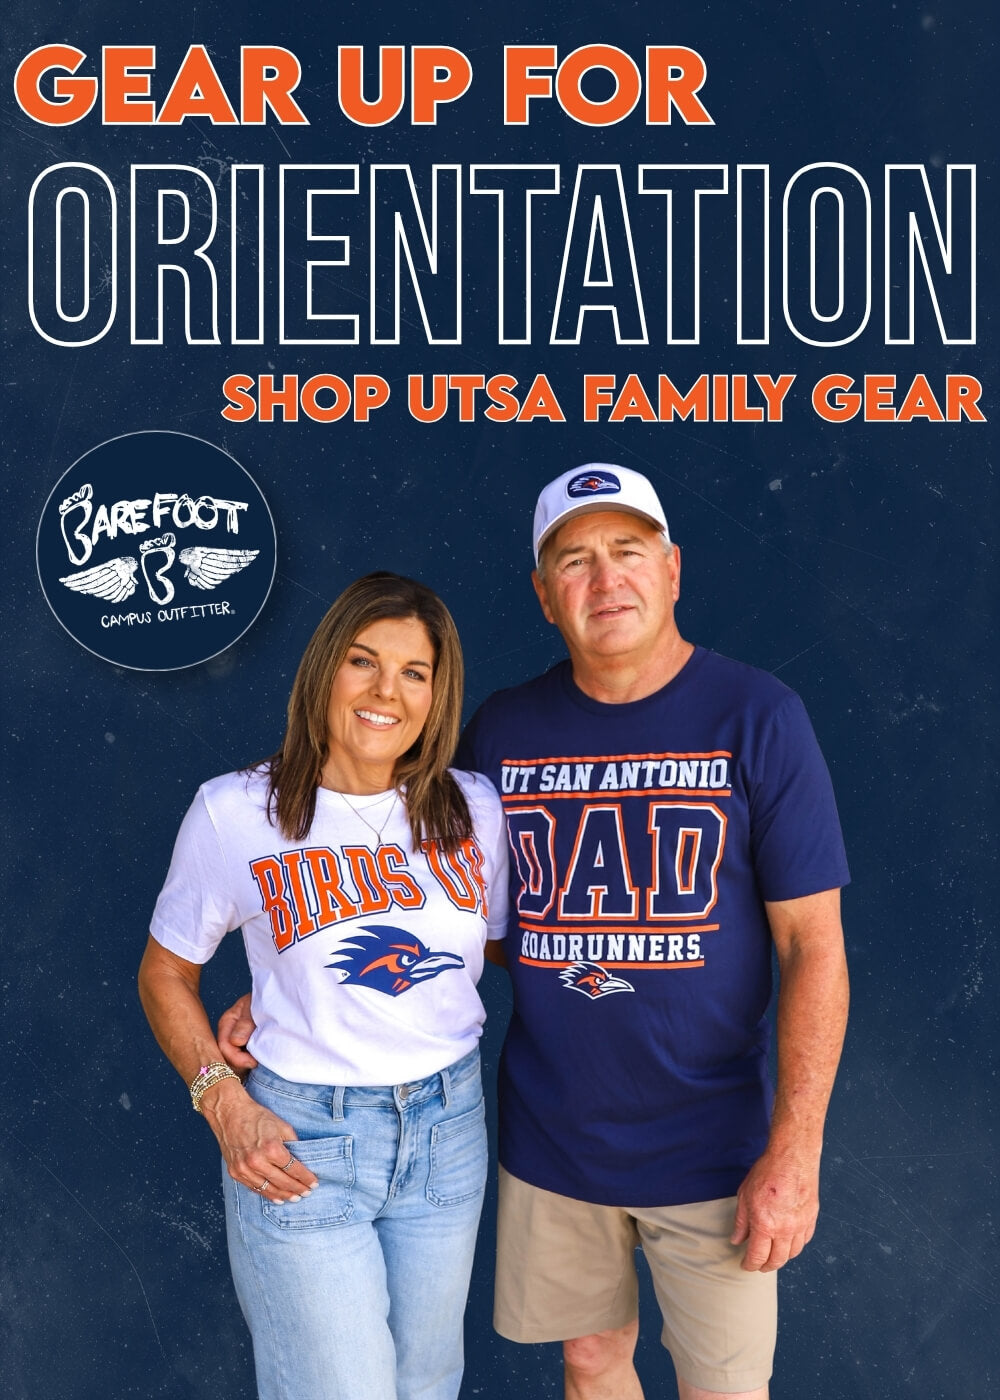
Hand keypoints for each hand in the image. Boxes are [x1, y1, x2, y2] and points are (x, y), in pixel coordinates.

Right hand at [201, 1078, 318, 1202]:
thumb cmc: (256, 1117)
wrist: (230, 1113)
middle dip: (297, 1189)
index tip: (314, 1183)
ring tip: (294, 1198)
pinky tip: (275, 1196)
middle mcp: (257, 1162)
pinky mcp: (235, 1172)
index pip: (294, 1169)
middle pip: (283, 1182)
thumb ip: (293, 1143)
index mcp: (272, 1148)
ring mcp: (244, 1169)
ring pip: (268, 1189)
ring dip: (283, 1195)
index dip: (305, 1178)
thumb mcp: (282, 1125)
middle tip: (307, 1193)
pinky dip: (266, 1193)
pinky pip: (254, 1188)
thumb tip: (302, 1158)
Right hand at [217, 992, 257, 1071]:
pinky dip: (253, 1065)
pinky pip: (245, 1063)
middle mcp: (229, 1035)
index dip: (237, 1058)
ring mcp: (237, 1043)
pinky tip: (262, 1064)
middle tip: (258, 1065)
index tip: (254, 1061)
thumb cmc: (265, 1000)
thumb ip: (245, 1022)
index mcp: (227, 1023)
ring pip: (235, 1064)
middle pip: (226, 1058)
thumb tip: (236, 1041)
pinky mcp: (247, 1050)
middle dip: (241, 1065)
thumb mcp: (254, 1006)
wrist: (280, 1000)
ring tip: (262, 1064)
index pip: (224, 1047)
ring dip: (248, 1065)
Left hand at [730, 1146, 819, 1271]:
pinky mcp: (811, 1218)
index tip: (745, 1265)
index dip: (749, 1265)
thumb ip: (741, 1221)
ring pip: (792, 1253)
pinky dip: (795, 1246)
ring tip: (772, 1255)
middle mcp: (785, 1230)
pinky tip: (788, 1242)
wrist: (792, 1157)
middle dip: (765, 1266)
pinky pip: (804, 1241)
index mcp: (765, 1225)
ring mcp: (801, 1225)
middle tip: (758, 1265)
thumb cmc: (767, 1172)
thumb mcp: (745, 1195)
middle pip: (776, 1260)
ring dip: (781, 1258)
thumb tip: (737, 1240)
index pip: (757, 1256)